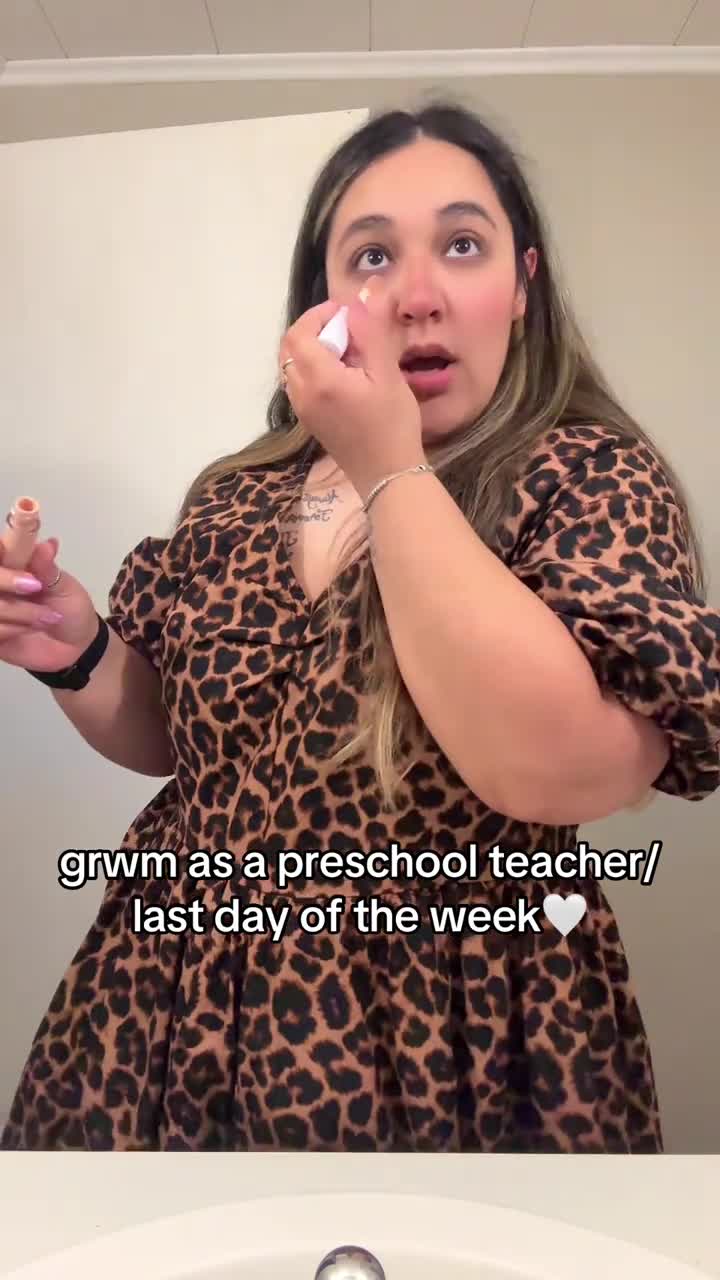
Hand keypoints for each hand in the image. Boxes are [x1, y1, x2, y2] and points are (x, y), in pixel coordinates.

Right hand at [0, 536, 98, 671]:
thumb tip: (48, 544)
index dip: (9, 541)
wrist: (75, 647)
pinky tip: (27, 630)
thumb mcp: (65, 588)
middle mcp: (0, 582)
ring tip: (47, 617)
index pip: (2, 547)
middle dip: (7, 579)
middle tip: (35, 586)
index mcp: (14, 563)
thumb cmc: (70, 609)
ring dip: (21, 611)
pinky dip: (12, 629)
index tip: (25, 542)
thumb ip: (48, 570)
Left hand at [279, 282, 425, 500]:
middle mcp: (301, 393)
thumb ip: (370, 332)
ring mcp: (302, 409)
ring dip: (313, 349)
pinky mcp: (309, 420)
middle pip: (289, 347)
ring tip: (348, 352)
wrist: (387, 476)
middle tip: (346, 329)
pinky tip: (344, 375)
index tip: (346, 313)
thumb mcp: (387, 374)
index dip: (319, 315)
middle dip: (314, 330)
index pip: (300, 333)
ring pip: (292, 366)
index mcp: (319, 379)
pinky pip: (299, 383)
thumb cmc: (393, 425)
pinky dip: (314, 368)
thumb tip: (361, 295)